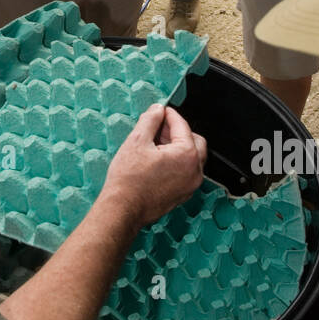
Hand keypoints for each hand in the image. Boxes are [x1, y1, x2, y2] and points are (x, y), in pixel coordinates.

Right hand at [103, 104, 205, 226]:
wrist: (123, 209)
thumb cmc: (129, 180)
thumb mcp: (137, 141)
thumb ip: (151, 120)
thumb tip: (158, 110)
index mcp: (187, 155)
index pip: (182, 126)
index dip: (169, 115)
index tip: (160, 111)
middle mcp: (194, 170)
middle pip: (194, 140)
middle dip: (177, 131)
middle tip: (158, 128)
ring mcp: (191, 185)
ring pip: (191, 157)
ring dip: (177, 147)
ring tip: (155, 145)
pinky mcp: (183, 194)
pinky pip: (186, 172)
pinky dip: (176, 162)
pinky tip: (157, 161)